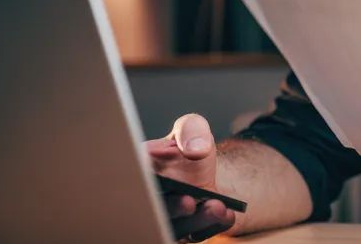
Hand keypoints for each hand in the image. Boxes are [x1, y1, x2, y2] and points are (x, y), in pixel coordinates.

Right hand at [147, 114, 235, 241]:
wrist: (203, 165)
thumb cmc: (189, 145)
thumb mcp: (192, 128)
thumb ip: (192, 131)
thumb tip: (195, 150)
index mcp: (139, 170)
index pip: (133, 180)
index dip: (142, 184)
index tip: (155, 181)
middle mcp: (147, 199)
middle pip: (152, 211)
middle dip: (171, 208)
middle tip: (188, 201)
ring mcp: (166, 217)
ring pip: (175, 228)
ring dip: (195, 221)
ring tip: (216, 206)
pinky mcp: (186, 230)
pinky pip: (196, 234)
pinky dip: (211, 226)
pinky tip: (227, 215)